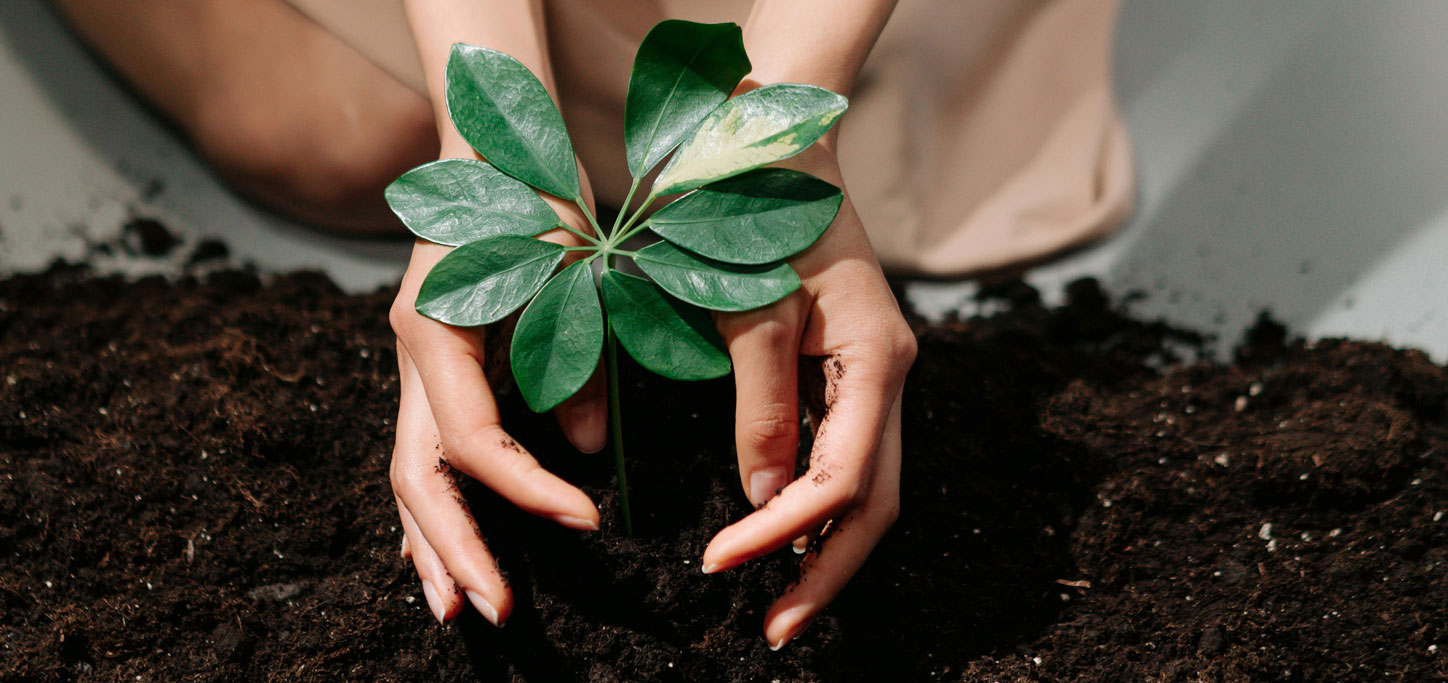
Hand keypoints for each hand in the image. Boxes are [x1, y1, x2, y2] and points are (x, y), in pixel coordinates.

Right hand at [388, 153, 604, 625]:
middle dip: (456, 549)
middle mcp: (412, 355)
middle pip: (419, 476)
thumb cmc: (535, 196)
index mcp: (437, 330)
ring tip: (456, 609)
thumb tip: (590, 453)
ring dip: (432, 545)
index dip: (528, 491)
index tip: (588, 521)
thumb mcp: (569, 273)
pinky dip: (437, 507)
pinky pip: (423, 453)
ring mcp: (412, 365)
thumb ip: (577, 360)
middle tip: (497, 611)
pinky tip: (447, 552)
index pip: (474, 441)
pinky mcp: (430, 369)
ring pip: (409, 475)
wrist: (491, 146)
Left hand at [700, 144, 917, 649]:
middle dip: (826, 572)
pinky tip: (780, 536)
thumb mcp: (752, 305)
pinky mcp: (846, 372)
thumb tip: (762, 498)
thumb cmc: (758, 210)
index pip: (844, 479)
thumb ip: (761, 403)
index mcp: (878, 358)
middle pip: (875, 502)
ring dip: (823, 549)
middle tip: (774, 631)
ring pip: (866, 487)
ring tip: (778, 603)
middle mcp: (889, 375)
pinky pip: (843, 455)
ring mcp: (873, 375)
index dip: (784, 534)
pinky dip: (813, 506)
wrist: (774, 144)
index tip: (720, 563)